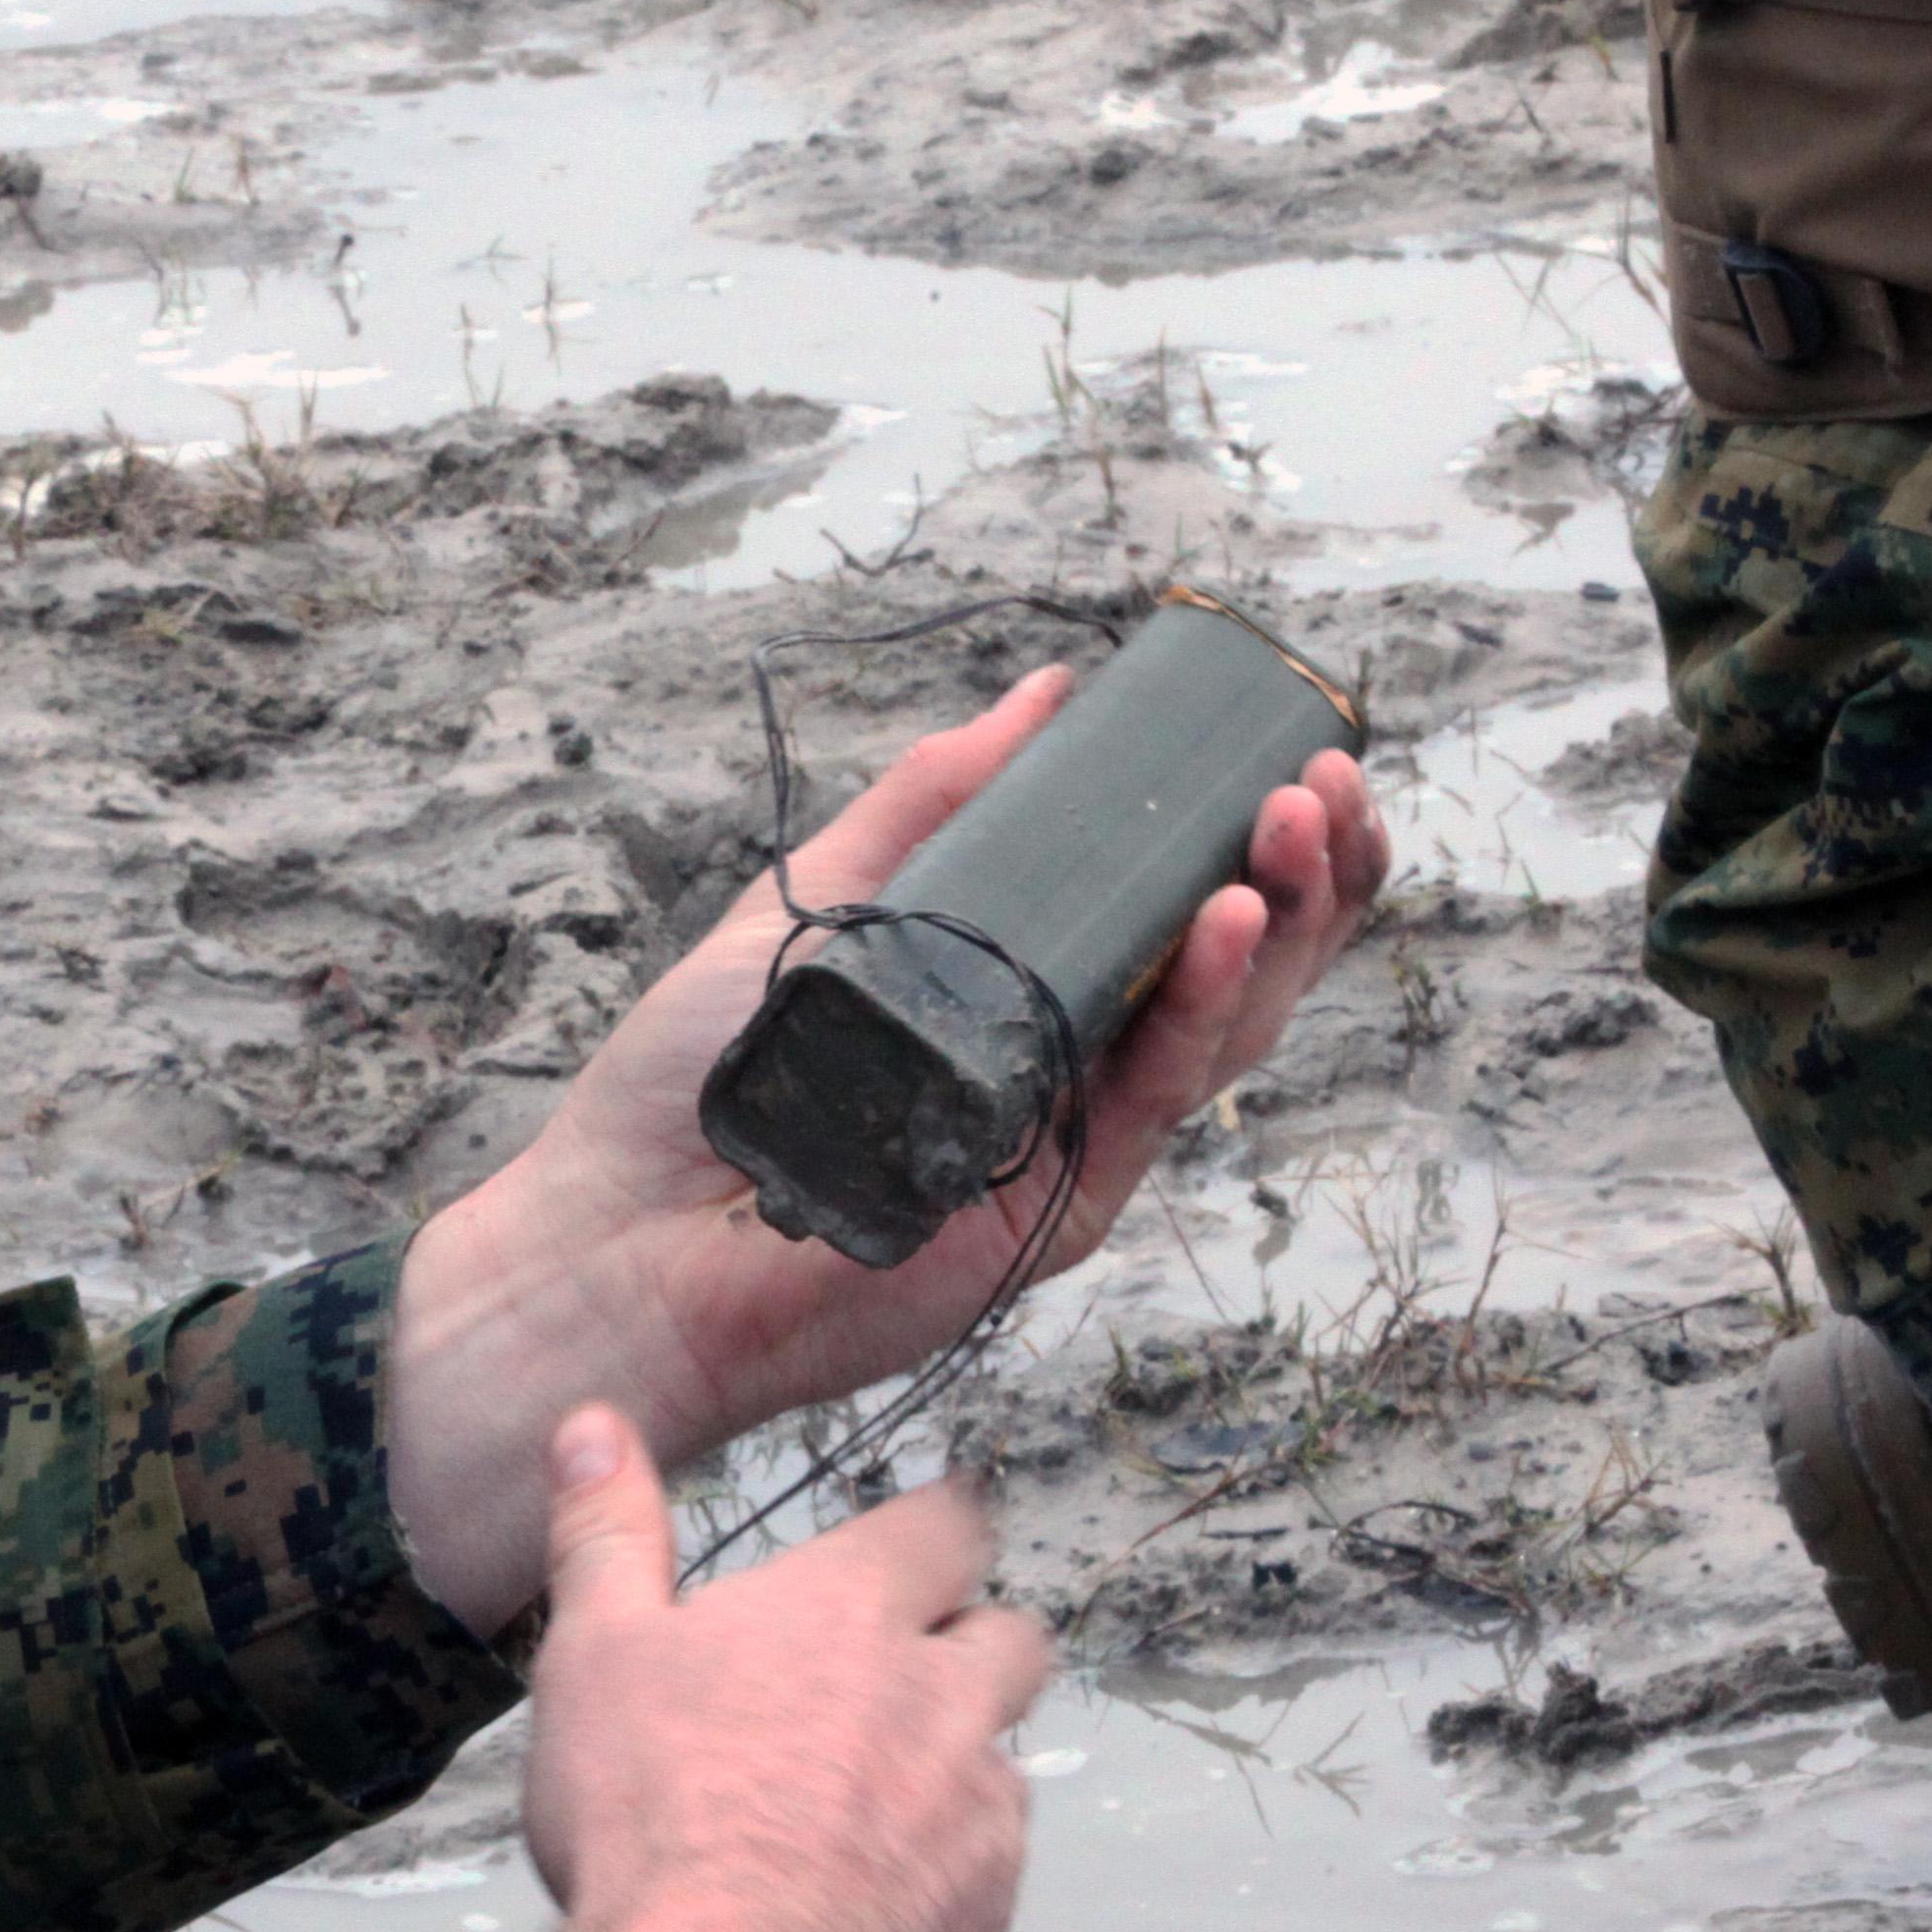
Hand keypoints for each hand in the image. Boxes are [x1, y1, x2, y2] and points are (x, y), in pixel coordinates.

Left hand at [389, 666, 1386, 1631]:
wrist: (613, 1238)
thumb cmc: (697, 1081)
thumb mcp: (826, 899)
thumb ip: (938, 803)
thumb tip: (1050, 693)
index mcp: (1031, 997)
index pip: (1185, 916)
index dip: (1264, 844)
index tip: (1295, 753)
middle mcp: (1070, 1072)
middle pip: (1237, 971)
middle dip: (1306, 871)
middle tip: (1319, 779)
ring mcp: (1071, 1146)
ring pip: (1222, 1035)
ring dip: (1275, 925)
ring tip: (1297, 822)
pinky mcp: (1054, 1214)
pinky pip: (1149, 1102)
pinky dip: (1194, 1009)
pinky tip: (1223, 923)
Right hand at [521, 1407, 1040, 1931]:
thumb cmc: (651, 1815)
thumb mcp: (595, 1651)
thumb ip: (608, 1532)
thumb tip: (593, 1420)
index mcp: (849, 1615)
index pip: (945, 1529)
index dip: (940, 1527)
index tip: (933, 1531)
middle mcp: (941, 1701)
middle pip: (1011, 1641)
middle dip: (976, 1644)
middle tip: (907, 1674)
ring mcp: (980, 1818)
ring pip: (1000, 1768)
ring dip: (952, 1775)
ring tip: (864, 1816)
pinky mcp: (987, 1926)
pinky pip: (983, 1886)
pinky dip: (938, 1887)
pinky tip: (862, 1920)